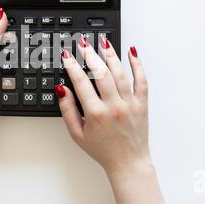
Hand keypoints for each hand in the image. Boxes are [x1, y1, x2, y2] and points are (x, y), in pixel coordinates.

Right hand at [55, 37, 162, 202]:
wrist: (128, 162)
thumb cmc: (103, 150)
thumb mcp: (77, 134)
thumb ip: (67, 110)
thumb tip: (62, 90)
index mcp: (95, 113)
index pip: (81, 82)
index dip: (72, 66)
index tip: (67, 55)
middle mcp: (113, 106)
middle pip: (101, 73)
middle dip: (90, 54)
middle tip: (83, 42)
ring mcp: (130, 104)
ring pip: (120, 73)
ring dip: (111, 54)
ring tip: (103, 41)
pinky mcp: (142, 104)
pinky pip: (142, 80)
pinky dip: (138, 65)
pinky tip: (132, 52)